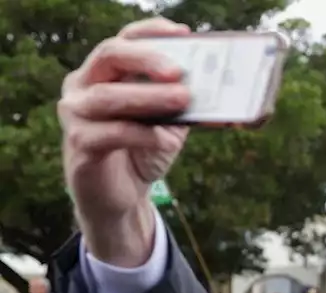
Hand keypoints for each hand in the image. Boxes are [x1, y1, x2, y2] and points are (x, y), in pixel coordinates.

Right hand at [59, 18, 191, 266]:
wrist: (122, 197)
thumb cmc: (143, 150)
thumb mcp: (169, 122)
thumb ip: (183, 103)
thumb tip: (220, 89)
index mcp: (105, 72)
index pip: (124, 40)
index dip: (150, 32)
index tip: (183, 33)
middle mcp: (83, 86)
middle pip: (110, 56)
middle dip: (147, 58)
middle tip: (179, 71)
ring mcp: (76, 115)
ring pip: (107, 96)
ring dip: (148, 96)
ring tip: (183, 99)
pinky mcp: (80, 146)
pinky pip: (109, 134)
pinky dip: (141, 135)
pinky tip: (164, 139)